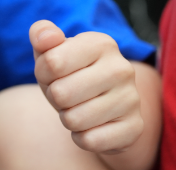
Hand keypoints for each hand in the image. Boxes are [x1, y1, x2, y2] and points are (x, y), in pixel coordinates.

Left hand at [31, 21, 143, 154]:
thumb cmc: (69, 73)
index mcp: (101, 43)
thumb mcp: (50, 51)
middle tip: (66, 94)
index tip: (54, 72)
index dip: (43, 72)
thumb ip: (41, 35)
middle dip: (55, 97)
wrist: (102, 105)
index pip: (52, 62)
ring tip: (78, 108)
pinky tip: (90, 126)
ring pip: (73, 119)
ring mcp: (132, 99)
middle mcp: (122, 69)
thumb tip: (44, 36)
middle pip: (61, 93)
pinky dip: (81, 137)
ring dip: (67, 117)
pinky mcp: (134, 128)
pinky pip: (90, 141)